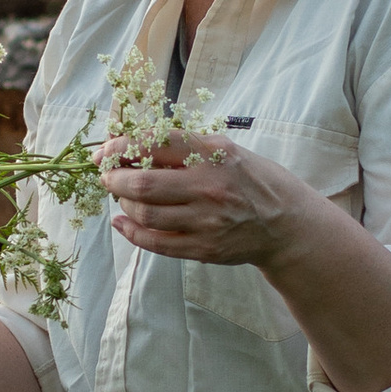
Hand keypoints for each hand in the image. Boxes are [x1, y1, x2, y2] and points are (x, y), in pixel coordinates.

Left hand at [101, 136, 310, 269]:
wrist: (286, 224)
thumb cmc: (252, 181)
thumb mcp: (226, 151)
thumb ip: (186, 148)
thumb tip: (134, 144)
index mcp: (213, 154)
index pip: (156, 143)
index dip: (121, 146)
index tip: (104, 151)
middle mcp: (209, 186)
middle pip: (143, 183)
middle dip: (113, 178)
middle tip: (106, 176)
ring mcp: (207, 221)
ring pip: (145, 214)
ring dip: (124, 203)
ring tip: (122, 196)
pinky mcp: (204, 248)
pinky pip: (156, 242)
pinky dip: (130, 232)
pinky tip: (122, 222)